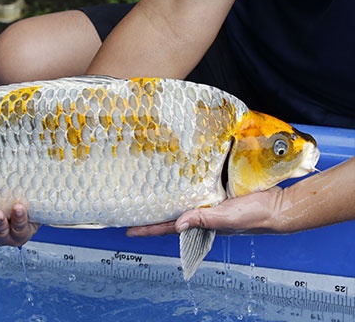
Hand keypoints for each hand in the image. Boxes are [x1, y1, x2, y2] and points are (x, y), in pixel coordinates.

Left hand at [126, 187, 281, 236]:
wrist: (278, 205)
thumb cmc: (255, 216)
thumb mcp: (227, 218)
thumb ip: (204, 219)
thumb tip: (178, 224)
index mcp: (201, 223)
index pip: (169, 227)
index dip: (148, 228)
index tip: (128, 230)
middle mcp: (201, 214)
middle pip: (171, 214)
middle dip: (152, 213)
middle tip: (131, 207)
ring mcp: (209, 203)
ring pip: (181, 201)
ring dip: (165, 198)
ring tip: (146, 192)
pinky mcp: (217, 192)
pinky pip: (195, 189)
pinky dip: (184, 185)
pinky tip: (176, 177)